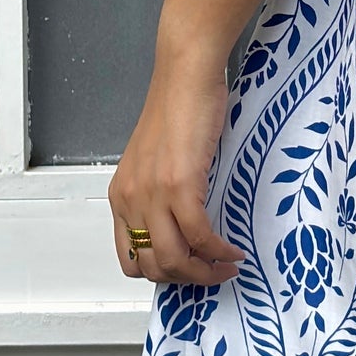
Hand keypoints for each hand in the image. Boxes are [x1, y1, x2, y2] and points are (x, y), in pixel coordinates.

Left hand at [109, 37, 242, 289]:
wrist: (186, 75)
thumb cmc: (178, 109)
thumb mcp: (157, 161)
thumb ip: (160, 194)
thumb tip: (184, 228)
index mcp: (121, 195)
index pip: (129, 259)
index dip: (160, 274)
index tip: (189, 269)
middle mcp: (130, 199)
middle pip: (152, 267)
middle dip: (187, 280)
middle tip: (214, 273)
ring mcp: (152, 194)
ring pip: (173, 259)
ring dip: (204, 273)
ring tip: (227, 266)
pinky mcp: (178, 184)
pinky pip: (198, 235)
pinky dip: (219, 251)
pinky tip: (234, 251)